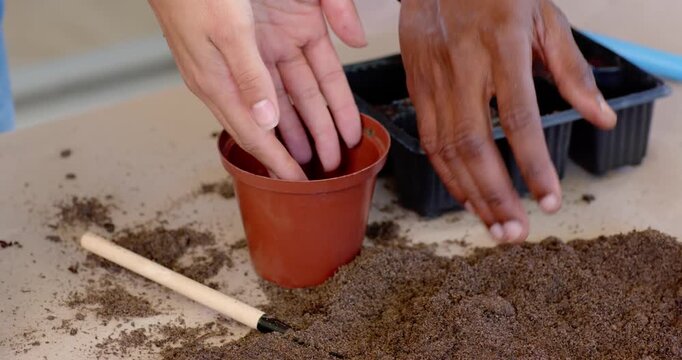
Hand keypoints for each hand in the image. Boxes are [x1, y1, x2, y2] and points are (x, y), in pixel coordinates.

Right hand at [149, 0, 364, 179]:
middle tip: (321, 169)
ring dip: (302, 126)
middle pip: (274, 123)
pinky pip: (280, 78)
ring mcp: (243, 59)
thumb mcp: (228, 32)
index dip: (277, 161)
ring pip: (281, 102)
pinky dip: (295, 99)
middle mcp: (233, 76)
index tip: (295, 183)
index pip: (255, 134)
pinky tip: (302, 111)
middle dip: (299, 148)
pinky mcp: (252, 41)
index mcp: (221, 81)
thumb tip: (267, 120)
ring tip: (321, 149)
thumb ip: (250, 77)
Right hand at [399, 0, 615, 242]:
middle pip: (474, 145)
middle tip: (515, 232)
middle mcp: (462, 67)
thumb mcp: (544, 17)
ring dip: (470, 194)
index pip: (517, 118)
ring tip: (493, 227)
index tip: (549, 200)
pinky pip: (428, 140)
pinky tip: (467, 197)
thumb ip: (572, 69)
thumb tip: (600, 117)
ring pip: (446, 149)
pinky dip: (447, 174)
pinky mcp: (416, 88)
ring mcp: (433, 79)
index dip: (533, 164)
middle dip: (495, 195)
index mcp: (501, 46)